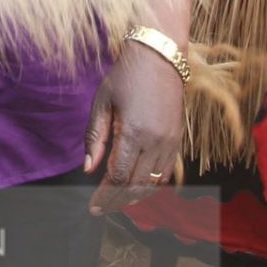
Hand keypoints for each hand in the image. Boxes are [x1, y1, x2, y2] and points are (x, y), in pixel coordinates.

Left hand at [84, 41, 185, 215]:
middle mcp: (155, 141)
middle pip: (136, 185)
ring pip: (153, 183)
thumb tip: (88, 169)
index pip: (119, 177)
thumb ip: (95, 138)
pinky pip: (166, 173)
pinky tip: (137, 187)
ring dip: (134, 196)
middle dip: (117, 201)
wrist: (160, 58)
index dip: (105, 196)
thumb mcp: (102, 103)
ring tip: (117, 201)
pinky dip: (151, 185)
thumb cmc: (125, 77)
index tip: (93, 207)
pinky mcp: (178, 140)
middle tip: (101, 208)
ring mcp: (170, 142)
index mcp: (133, 132)